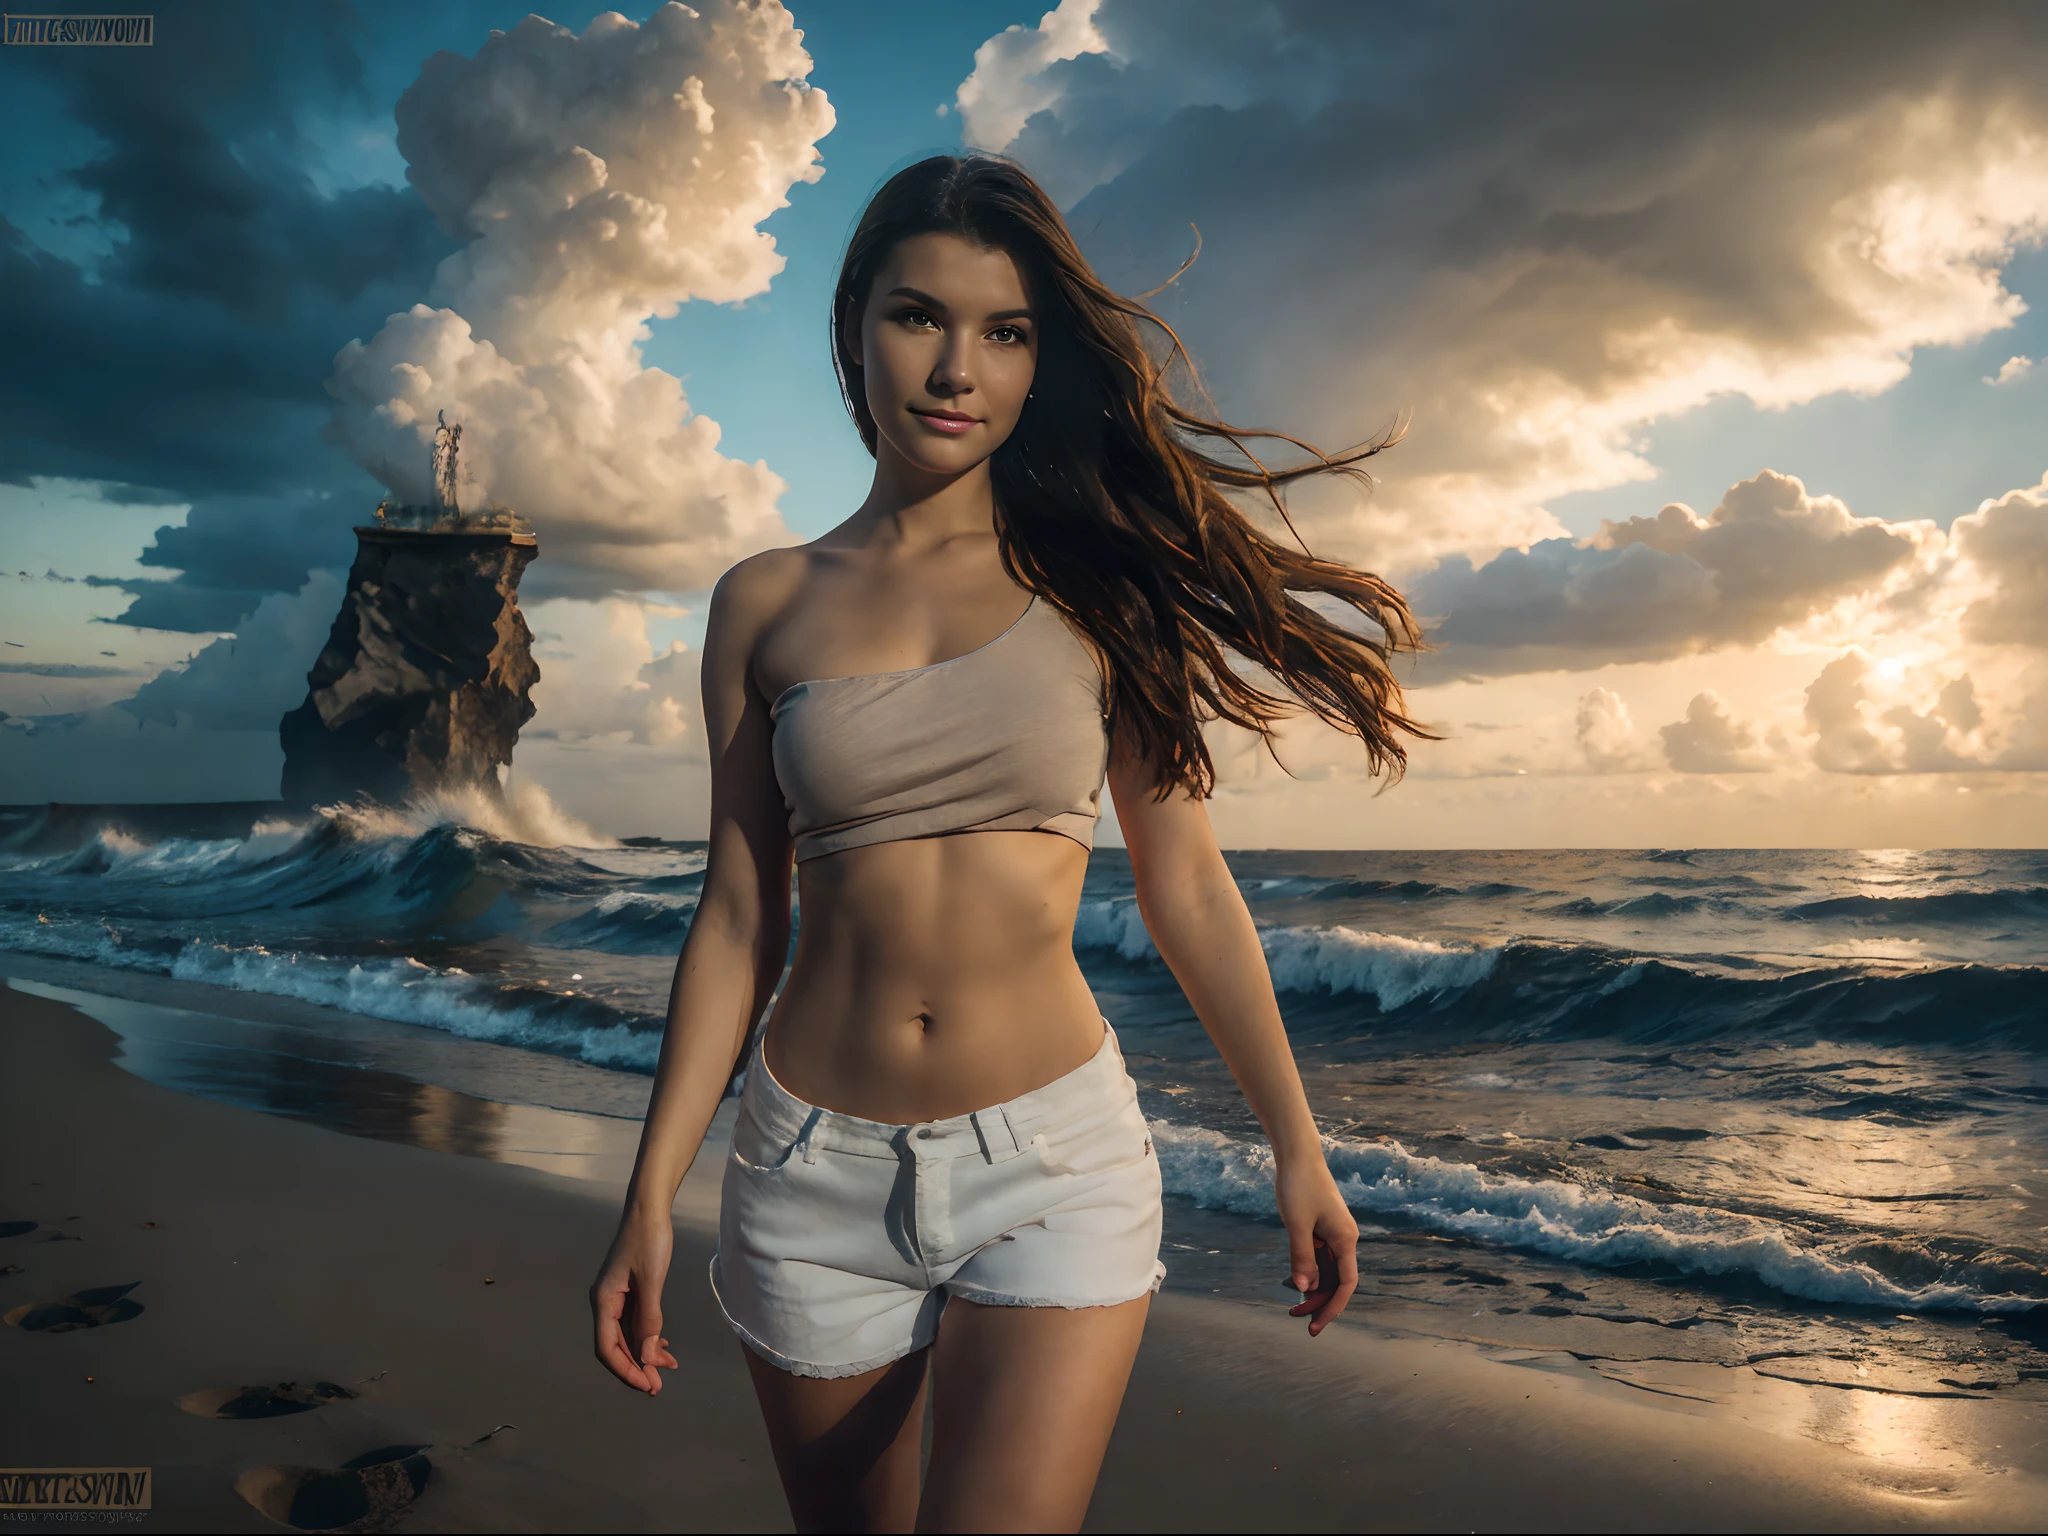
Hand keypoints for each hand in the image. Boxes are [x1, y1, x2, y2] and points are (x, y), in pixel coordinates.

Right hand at [591, 1209, 678, 1393]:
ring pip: (628, 1334)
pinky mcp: (630, 1290)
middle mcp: (607, 1302)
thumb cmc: (648, 1240)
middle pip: (618, 1344)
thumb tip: (646, 1354)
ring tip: (667, 1368)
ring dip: (645, 1352)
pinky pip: (636, 1321)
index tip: (645, 1383)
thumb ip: (649, 1319)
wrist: (649, 1208)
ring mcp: (618, 1296)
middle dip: (637, 1366)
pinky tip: (663, 1345)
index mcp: (604, 1300)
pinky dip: (648, 1335)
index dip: (625, 1369)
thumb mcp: (651, 1281)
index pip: (607, 1347)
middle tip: (658, 1386)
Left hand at [1276, 1156, 1358, 1335]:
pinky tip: (1297, 1281)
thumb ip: (1301, 1256)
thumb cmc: (1299, 1186)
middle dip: (1320, 1302)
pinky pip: (1320, 1258)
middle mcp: (1345, 1239)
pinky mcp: (1323, 1228)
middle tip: (1298, 1319)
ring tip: (1294, 1306)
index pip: (1345, 1284)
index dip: (1333, 1307)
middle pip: (1337, 1281)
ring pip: (1328, 1271)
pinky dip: (1310, 1272)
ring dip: (1314, 1289)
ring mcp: (1334, 1233)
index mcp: (1345, 1239)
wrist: (1298, 1155)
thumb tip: (1304, 1287)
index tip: (1316, 1324)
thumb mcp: (1296, 1224)